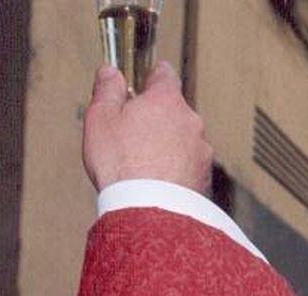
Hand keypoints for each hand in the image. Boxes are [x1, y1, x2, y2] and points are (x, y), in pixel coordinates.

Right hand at [82, 62, 212, 193]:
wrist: (150, 210)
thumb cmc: (122, 164)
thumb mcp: (101, 118)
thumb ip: (107, 90)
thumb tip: (110, 72)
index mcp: (166, 101)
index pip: (164, 74)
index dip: (152, 75)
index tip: (146, 79)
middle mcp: (191, 122)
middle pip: (174, 110)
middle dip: (156, 117)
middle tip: (132, 131)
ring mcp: (202, 151)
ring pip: (183, 139)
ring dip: (168, 145)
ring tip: (142, 162)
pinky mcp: (206, 177)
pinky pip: (189, 165)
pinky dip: (176, 169)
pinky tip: (158, 181)